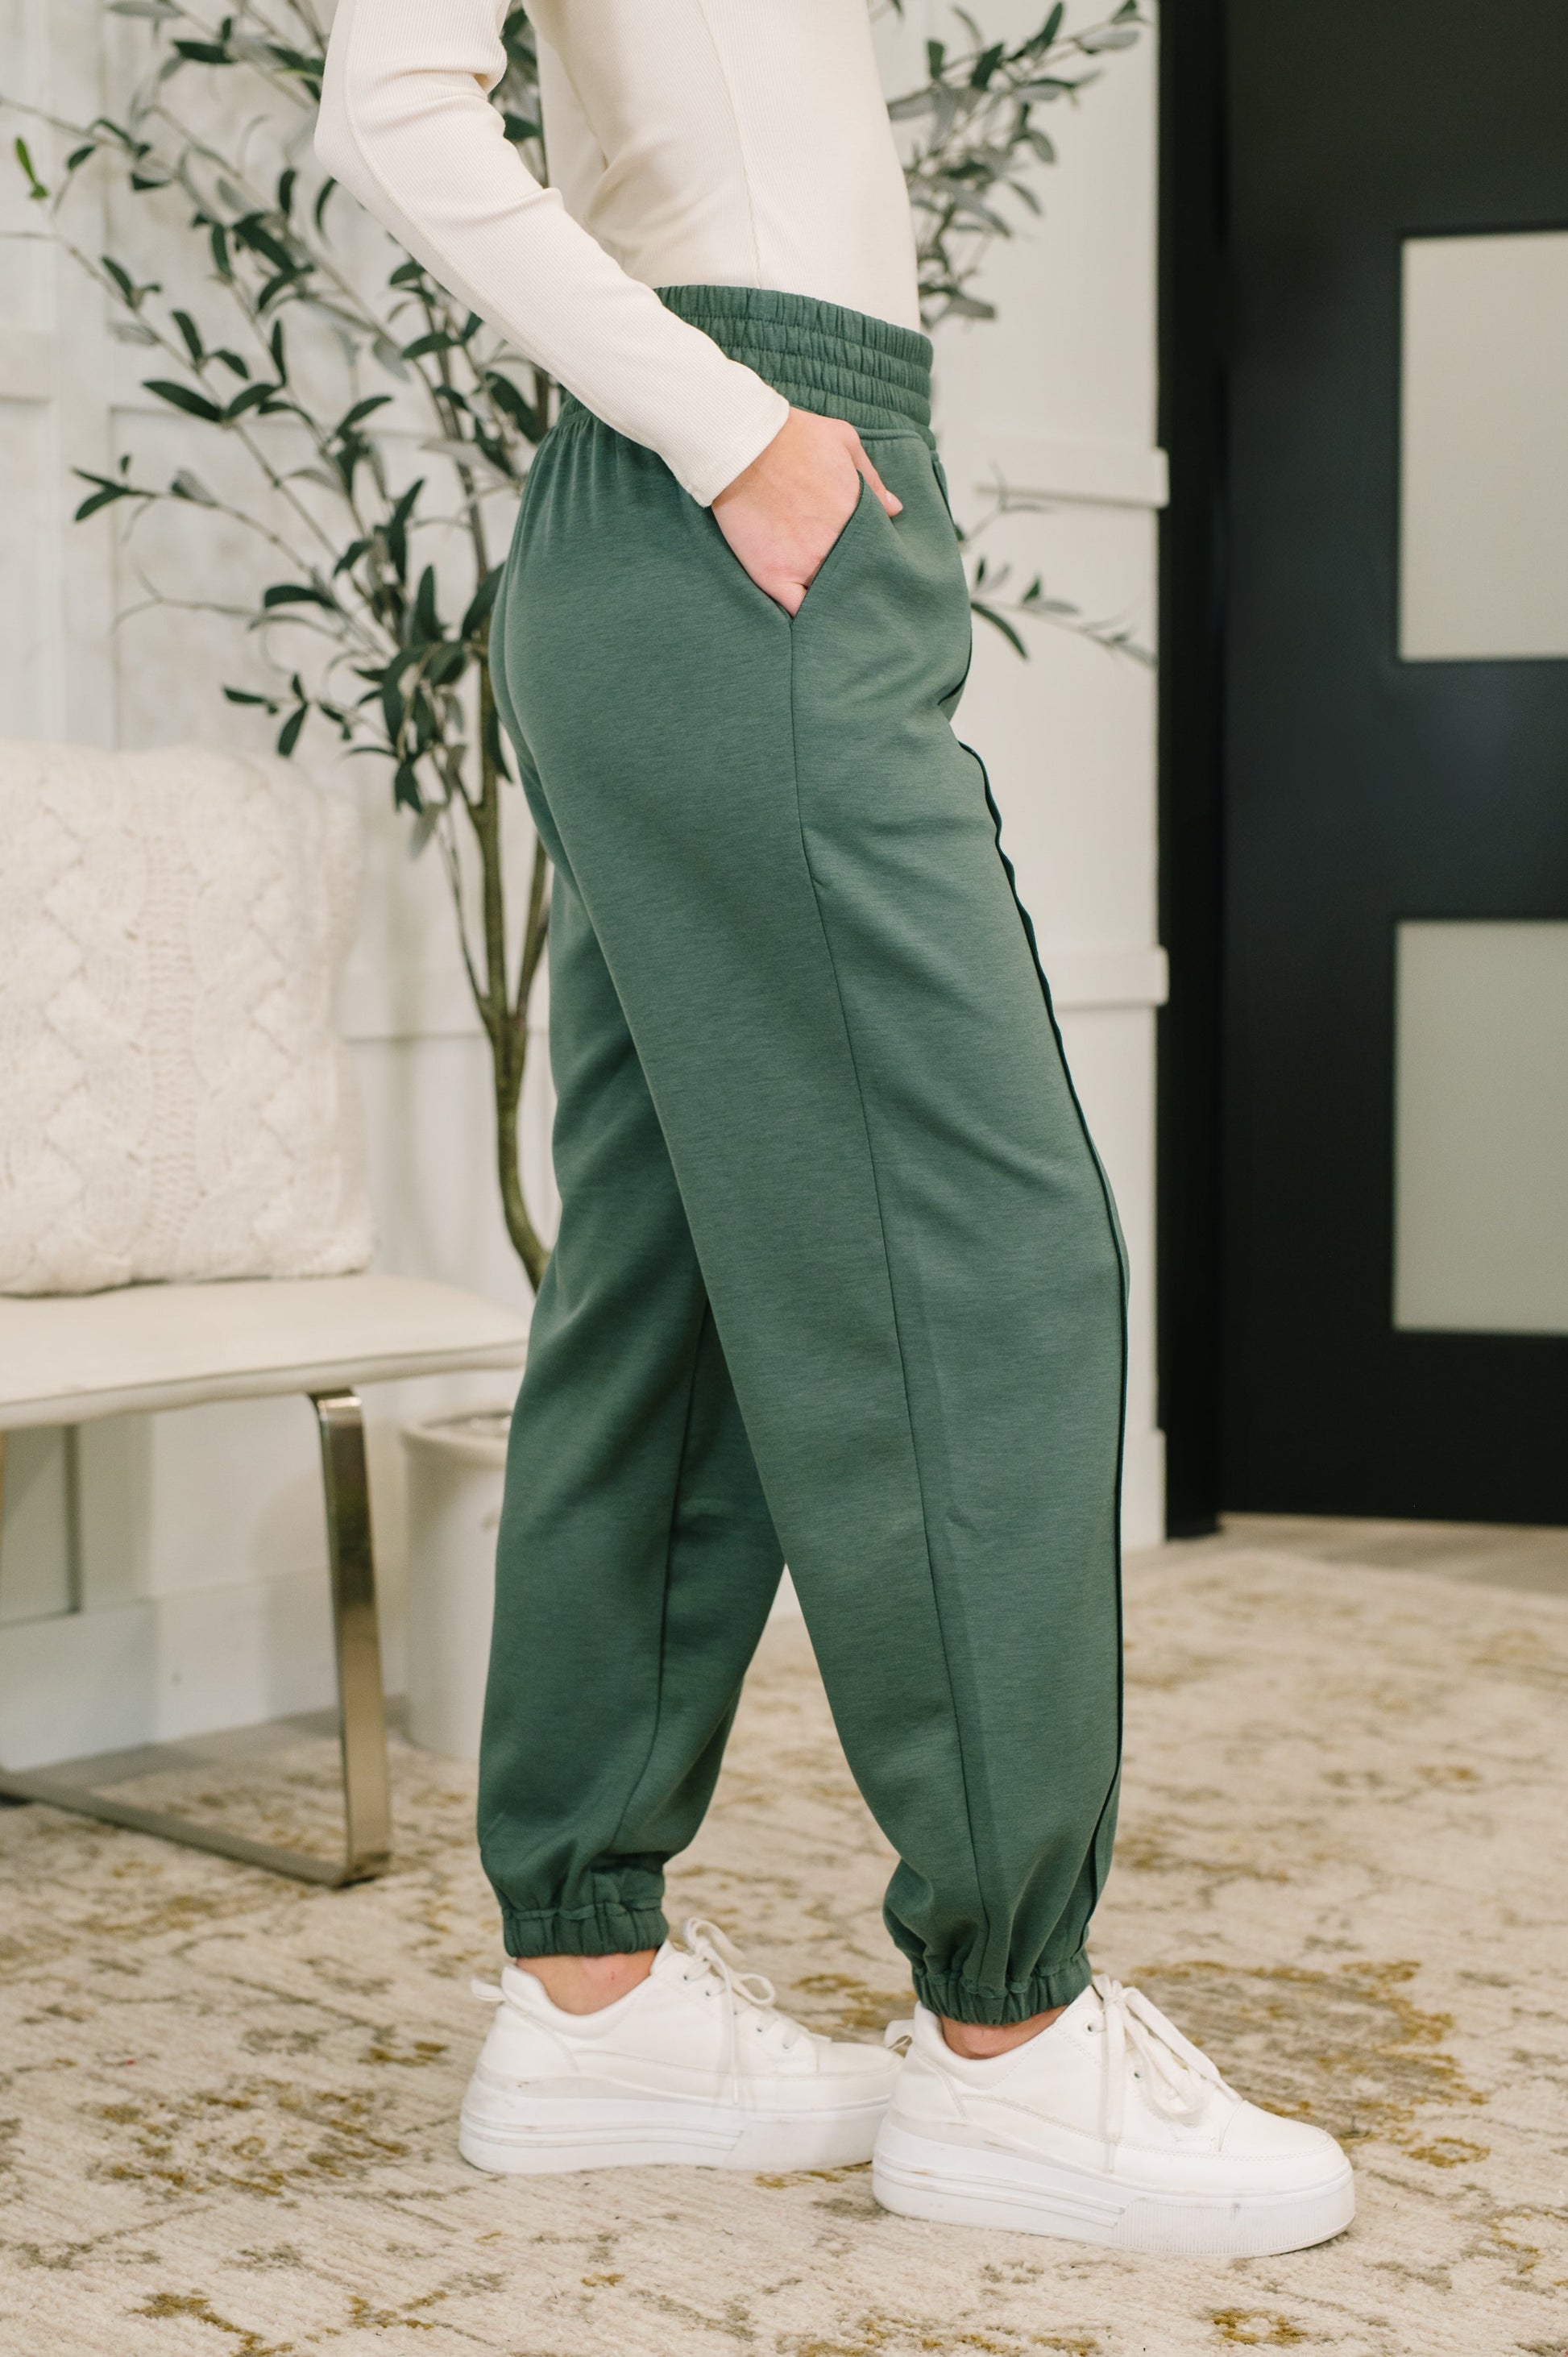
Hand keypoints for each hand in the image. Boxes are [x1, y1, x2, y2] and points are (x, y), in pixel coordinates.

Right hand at [711, 407, 901, 615]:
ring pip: (830, 599)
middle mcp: (835, 545)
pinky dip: (805, 617)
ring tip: (835, 608)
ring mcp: (804, 564)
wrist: (743, 443)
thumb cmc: (792, 435)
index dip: (876, 560)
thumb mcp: (844, 441)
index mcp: (857, 516)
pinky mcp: (773, 574)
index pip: (879, 552)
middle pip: (857, 580)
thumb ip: (872, 478)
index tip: (873, 563)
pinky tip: (810, 618)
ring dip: (834, 604)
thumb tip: (894, 509)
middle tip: (857, 590)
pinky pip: (796, 610)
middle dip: (859, 585)